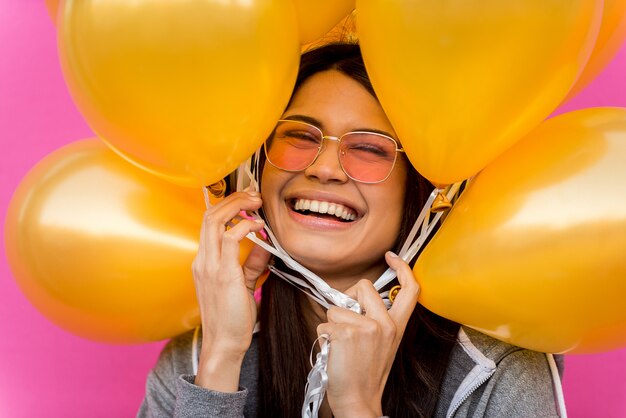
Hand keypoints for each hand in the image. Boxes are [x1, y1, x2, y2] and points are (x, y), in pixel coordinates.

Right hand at [191, 190, 269, 390]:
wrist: (224, 343)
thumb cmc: (232, 318)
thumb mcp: (243, 284)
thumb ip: (252, 263)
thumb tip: (264, 244)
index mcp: (204, 261)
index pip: (209, 222)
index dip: (227, 205)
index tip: (248, 200)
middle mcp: (202, 260)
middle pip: (209, 214)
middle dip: (233, 198)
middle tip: (254, 195)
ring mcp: (209, 266)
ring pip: (215, 220)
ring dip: (237, 206)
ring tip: (256, 203)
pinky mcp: (222, 274)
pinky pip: (229, 239)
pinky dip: (244, 227)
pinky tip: (258, 226)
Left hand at [317, 252, 419, 417]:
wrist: (358, 401)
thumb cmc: (365, 374)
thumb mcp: (382, 344)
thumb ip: (375, 320)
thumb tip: (354, 301)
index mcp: (397, 325)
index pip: (410, 289)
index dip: (402, 267)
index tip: (392, 256)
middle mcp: (385, 323)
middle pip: (362, 286)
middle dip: (349, 299)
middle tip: (347, 324)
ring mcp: (366, 327)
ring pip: (336, 308)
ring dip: (332, 325)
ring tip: (342, 348)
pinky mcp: (346, 333)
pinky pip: (324, 324)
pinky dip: (324, 337)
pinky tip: (335, 353)